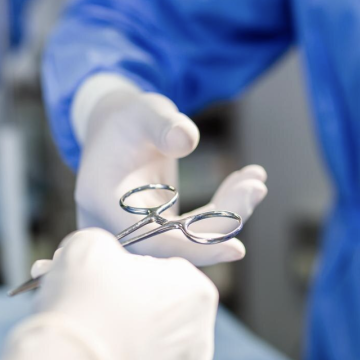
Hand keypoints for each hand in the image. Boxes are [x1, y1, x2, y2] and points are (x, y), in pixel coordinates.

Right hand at [0, 229, 218, 359]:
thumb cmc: (82, 307)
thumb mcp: (86, 248)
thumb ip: (103, 245)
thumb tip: (99, 258)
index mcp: (195, 293)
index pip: (159, 269)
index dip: (118, 271)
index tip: (90, 280)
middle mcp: (201, 341)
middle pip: (153, 315)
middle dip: (118, 309)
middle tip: (78, 310)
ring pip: (144, 355)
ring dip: (116, 347)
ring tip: (78, 346)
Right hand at [72, 73, 266, 265]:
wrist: (115, 126)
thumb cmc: (128, 117)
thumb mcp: (144, 111)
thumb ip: (163, 124)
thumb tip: (187, 140)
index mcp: (103, 200)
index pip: (151, 240)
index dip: (194, 248)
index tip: (236, 248)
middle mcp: (116, 225)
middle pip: (175, 245)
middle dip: (223, 222)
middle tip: (256, 188)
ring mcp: (138, 231)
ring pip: (190, 240)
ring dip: (229, 215)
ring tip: (255, 181)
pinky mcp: (158, 229)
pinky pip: (195, 230)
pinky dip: (223, 211)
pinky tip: (245, 182)